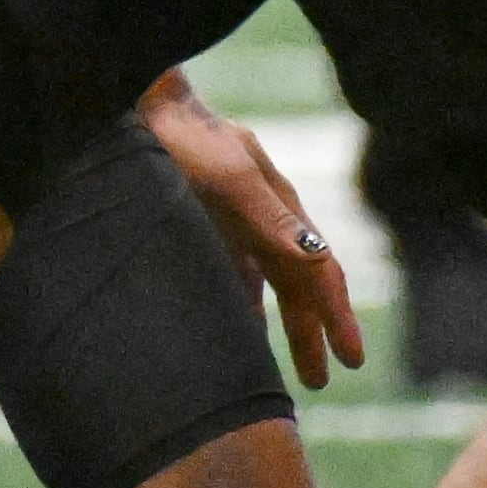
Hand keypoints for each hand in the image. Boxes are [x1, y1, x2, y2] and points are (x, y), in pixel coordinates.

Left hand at [138, 73, 366, 384]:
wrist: (134, 107)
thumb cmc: (184, 139)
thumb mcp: (231, 178)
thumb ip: (273, 220)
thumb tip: (318, 260)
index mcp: (276, 203)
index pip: (318, 267)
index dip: (336, 315)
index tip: (352, 360)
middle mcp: (258, 214)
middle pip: (295, 282)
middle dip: (311, 330)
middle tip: (320, 380)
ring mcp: (228, 219)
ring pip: (265, 282)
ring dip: (280, 324)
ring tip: (287, 368)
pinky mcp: (197, 223)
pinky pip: (229, 275)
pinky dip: (239, 307)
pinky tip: (236, 334)